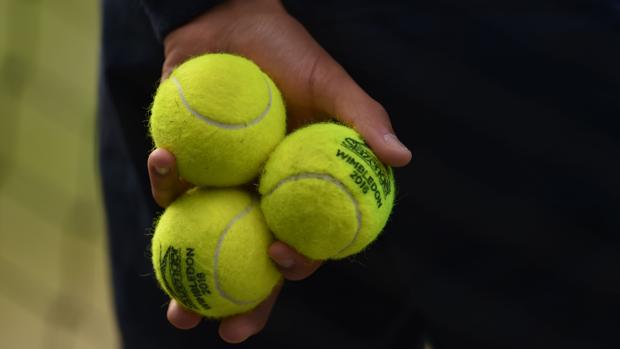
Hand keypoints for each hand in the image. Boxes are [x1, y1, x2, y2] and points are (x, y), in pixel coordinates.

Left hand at [149, 0, 411, 342]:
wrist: (234, 20)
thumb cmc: (289, 54)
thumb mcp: (331, 83)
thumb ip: (363, 121)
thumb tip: (402, 159)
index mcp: (295, 189)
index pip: (300, 241)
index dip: (295, 265)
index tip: (282, 264)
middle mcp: (256, 196)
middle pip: (248, 260)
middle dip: (239, 303)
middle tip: (223, 331)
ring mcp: (218, 185)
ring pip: (205, 241)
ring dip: (187, 276)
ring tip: (176, 311)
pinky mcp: (183, 166)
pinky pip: (171, 187)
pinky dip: (164, 183)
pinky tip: (166, 168)